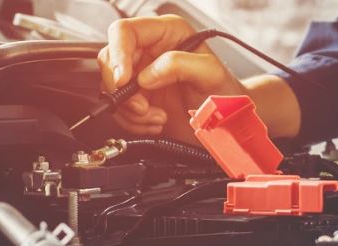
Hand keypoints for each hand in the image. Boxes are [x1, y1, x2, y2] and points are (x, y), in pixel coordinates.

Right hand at [98, 15, 246, 136]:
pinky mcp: (138, 98)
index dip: (118, 54)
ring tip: (158, 117)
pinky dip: (133, 122)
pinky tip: (156, 122)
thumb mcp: (210, 74)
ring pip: (111, 87)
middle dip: (123, 90)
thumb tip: (147, 75)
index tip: (124, 80)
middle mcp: (150, 50)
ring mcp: (141, 75)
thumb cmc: (225, 92)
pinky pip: (119, 109)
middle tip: (144, 107)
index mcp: (167, 33)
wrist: (227, 122)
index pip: (124, 31)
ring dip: (131, 110)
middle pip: (110, 60)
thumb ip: (180, 65)